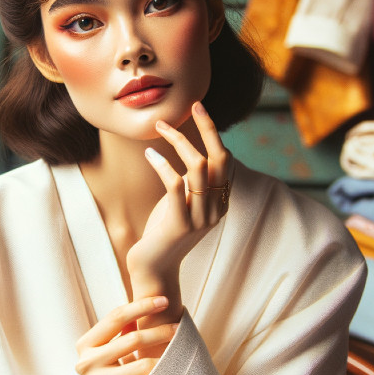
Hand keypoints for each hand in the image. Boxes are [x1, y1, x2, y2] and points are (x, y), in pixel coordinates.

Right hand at [75, 296, 177, 374]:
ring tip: (176, 355)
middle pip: (133, 339)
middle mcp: (86, 363)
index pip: (116, 317)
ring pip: (143, 365)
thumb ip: (120, 330)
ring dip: (164, 359)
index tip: (164, 300)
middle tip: (178, 328)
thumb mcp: (109, 350)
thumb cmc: (110, 373)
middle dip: (160, 331)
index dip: (142, 306)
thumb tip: (147, 302)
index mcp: (85, 344)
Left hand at [127, 101, 231, 305]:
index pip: (224, 160)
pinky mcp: (180, 224)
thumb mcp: (181, 204)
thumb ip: (190, 184)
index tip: (198, 111)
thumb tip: (188, 152)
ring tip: (159, 127)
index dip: (213, 134)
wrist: (153, 269)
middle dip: (208, 128)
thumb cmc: (163, 233)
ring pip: (197, 167)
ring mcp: (200, 217)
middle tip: (194, 105)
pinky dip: (162, 164)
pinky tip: (149, 154)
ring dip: (178, 141)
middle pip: (219, 158)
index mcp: (219, 203)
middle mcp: (215, 209)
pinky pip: (175, 185)